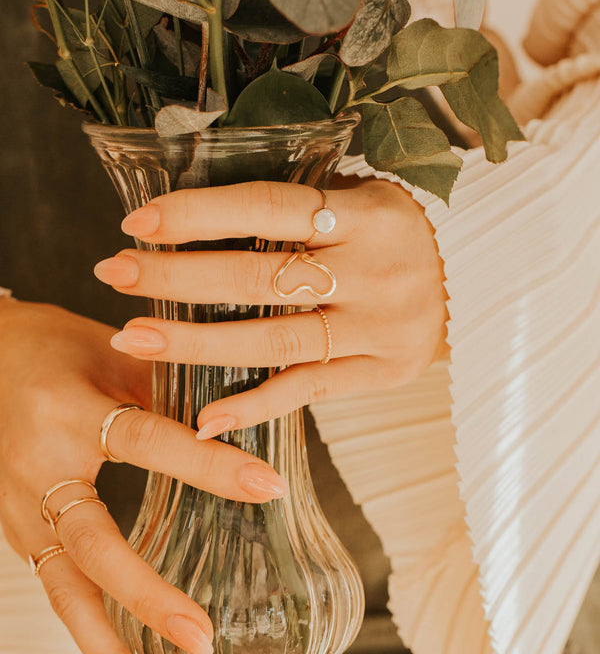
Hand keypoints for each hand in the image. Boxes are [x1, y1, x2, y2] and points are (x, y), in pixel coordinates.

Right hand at [0, 300, 286, 653]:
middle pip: (94, 540)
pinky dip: (86, 618)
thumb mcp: (115, 353)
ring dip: (110, 631)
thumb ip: (166, 388)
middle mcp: (38, 464)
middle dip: (147, 592)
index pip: (148, 440)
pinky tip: (120, 647)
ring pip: (63, 579)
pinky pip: (53, 578)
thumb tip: (234, 421)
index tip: (267, 486)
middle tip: (200, 633)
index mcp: (68, 408)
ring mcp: (19, 502)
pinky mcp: (16, 523)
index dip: (210, 465)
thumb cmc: (58, 347)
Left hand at [94, 177, 447, 437]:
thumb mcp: (365, 199)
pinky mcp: (382, 371)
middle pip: (259, 278)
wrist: (483, 282)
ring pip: (274, 340)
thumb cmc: (400, 232)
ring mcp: (379, 327)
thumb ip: (300, 207)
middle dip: (178, 277)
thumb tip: (202, 211)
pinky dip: (256, 404)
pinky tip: (204, 415)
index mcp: (368, 213)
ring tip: (132, 337)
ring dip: (196, 343)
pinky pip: (310, 391)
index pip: (270, 208)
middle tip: (114, 272)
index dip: (201, 214)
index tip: (140, 222)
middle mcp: (375, 270)